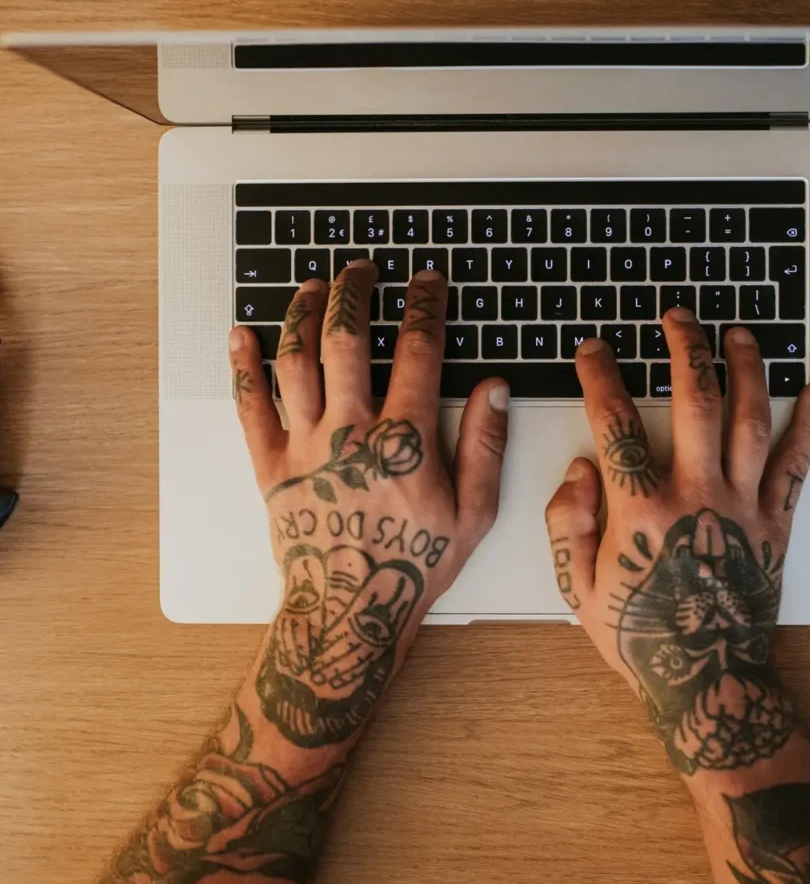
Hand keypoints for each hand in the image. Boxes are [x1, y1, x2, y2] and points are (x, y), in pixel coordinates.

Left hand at [228, 262, 508, 748]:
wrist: (349, 614)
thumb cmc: (413, 565)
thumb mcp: (472, 512)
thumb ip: (485, 445)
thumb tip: (494, 389)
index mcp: (405, 439)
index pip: (419, 351)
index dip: (425, 306)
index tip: (426, 282)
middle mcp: (351, 431)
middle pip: (348, 339)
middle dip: (357, 292)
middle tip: (363, 269)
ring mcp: (305, 446)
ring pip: (297, 360)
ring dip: (303, 313)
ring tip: (313, 286)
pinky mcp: (270, 466)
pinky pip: (249, 407)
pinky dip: (243, 366)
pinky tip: (240, 334)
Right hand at [544, 309, 809, 776]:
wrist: (708, 682)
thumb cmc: (640, 637)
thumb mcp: (578, 588)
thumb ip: (566, 523)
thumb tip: (580, 469)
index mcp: (640, 511)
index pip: (614, 426)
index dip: (600, 378)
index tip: (594, 348)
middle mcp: (696, 497)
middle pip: (694, 403)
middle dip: (684, 349)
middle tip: (677, 316)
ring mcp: (742, 507)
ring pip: (749, 420)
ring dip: (744, 369)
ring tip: (738, 333)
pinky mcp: (776, 523)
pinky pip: (797, 465)